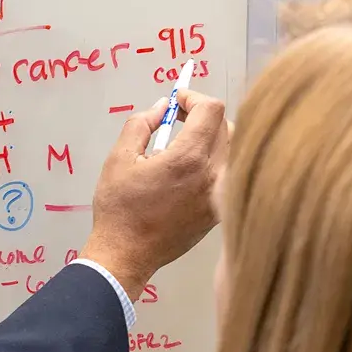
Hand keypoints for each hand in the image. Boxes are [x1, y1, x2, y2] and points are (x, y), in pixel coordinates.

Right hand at [79, 89, 230, 299]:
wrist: (126, 254)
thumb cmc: (119, 208)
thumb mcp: (118, 158)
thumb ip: (141, 124)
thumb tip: (161, 108)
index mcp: (188, 159)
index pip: (212, 109)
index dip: (194, 97)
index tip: (177, 101)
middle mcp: (212, 175)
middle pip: (226, 125)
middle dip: (202, 115)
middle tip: (178, 118)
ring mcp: (220, 195)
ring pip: (233, 150)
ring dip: (213, 138)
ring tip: (186, 143)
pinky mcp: (219, 211)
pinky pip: (229, 174)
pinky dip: (215, 162)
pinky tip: (190, 170)